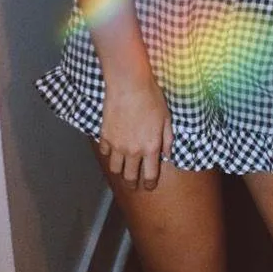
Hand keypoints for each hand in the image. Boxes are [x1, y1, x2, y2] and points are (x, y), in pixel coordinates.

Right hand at [99, 75, 172, 190]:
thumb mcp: (167, 118)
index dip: (150, 184)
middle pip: (129, 177)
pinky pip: (105, 152)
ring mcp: (116, 145)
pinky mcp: (105, 136)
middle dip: (133, 184)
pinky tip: (113, 148)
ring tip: (123, 168)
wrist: (129, 85)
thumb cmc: (151, 98)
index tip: (149, 186)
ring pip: (115, 169)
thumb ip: (167, 139)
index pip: (150, 176)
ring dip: (119, 171)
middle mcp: (133, 151)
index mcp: (150, 148)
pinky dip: (109, 153)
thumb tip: (168, 155)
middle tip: (134, 184)